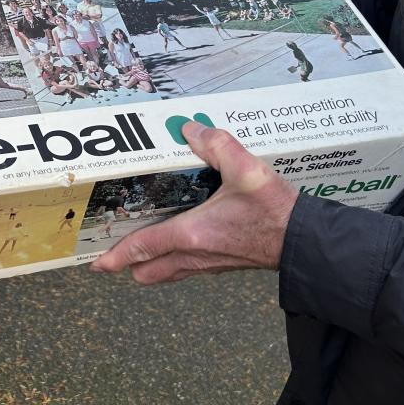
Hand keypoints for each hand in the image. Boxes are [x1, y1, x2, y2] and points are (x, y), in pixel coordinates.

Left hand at [90, 121, 296, 280]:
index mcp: (191, 234)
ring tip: (141, 244)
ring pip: (167, 274)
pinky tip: (180, 238)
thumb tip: (191, 130)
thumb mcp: (246, 169)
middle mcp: (194, 255)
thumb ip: (216, 144)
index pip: (142, 248)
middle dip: (129, 263)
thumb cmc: (276, 212)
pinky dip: (174, 260)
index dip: (116, 256)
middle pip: (148, 271)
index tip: (97, 263)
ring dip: (151, 264)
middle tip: (116, 247)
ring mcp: (208, 264)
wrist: (306, 243)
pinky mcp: (222, 265)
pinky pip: (187, 269)